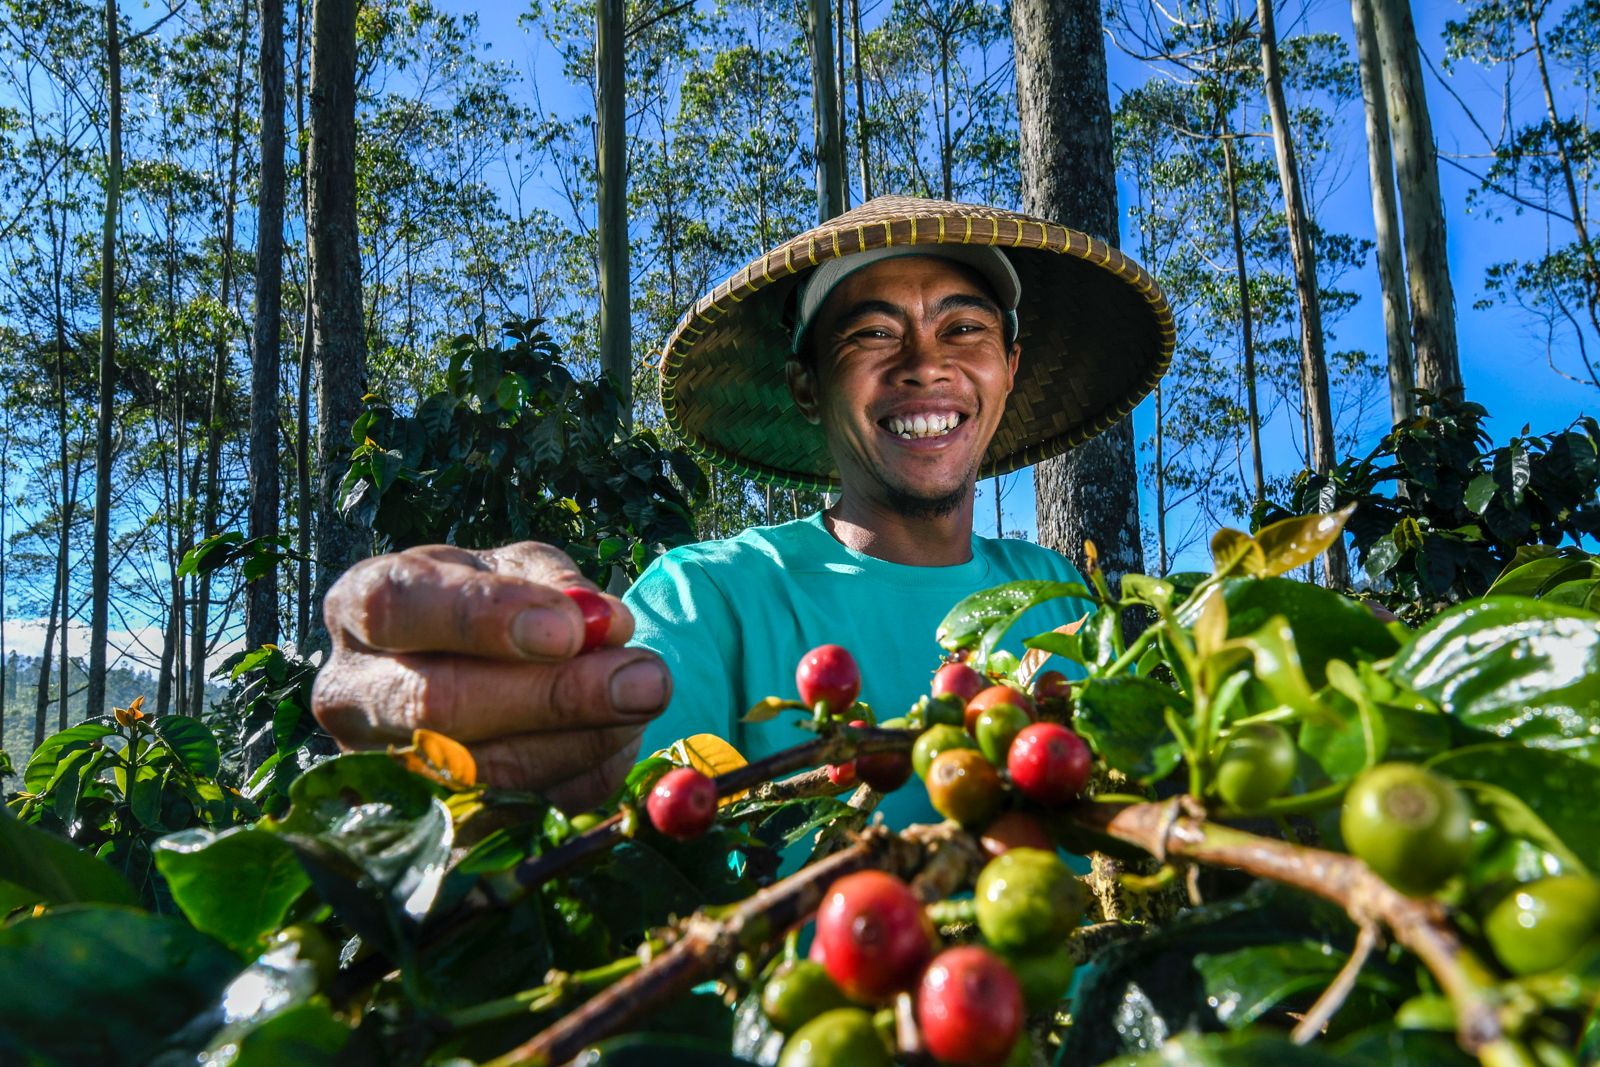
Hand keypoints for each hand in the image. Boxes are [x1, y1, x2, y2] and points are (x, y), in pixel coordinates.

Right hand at [312, 542, 670, 809]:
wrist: (478, 665)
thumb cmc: (496, 603)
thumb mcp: (519, 568)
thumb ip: (559, 585)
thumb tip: (605, 627)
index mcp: (361, 604)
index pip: (398, 608)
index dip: (483, 620)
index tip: (568, 630)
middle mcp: (351, 692)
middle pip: (438, 706)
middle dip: (553, 696)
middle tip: (644, 680)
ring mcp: (381, 767)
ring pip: (479, 771)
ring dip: (580, 741)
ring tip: (647, 698)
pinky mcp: (426, 821)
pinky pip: (512, 813)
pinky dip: (578, 778)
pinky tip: (618, 739)